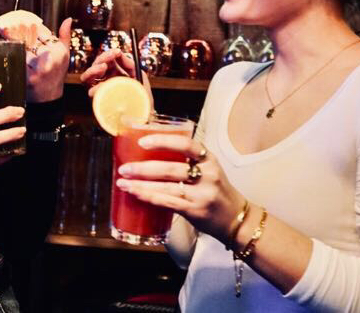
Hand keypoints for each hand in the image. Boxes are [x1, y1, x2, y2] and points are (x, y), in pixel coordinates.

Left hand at [0, 10, 71, 102]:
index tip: (21, 20)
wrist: (49, 98)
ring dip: (12, 39)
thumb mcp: (64, 56)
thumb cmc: (56, 75)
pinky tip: (4, 47)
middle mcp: (51, 58)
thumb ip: (65, 36)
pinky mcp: (29, 77)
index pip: (43, 32)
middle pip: (32, 38)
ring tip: (5, 31)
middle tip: (9, 24)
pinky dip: (11, 53)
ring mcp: (39, 68)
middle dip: (19, 30)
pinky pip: (18, 61)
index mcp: (59, 51)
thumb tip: (68, 19)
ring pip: (23, 48)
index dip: (31, 25)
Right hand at [80, 49, 152, 106]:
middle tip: (110, 58)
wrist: (144, 117)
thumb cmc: (143, 98)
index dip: (110, 54)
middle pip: (97, 64)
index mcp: (117, 72)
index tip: (117, 52)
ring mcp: (102, 89)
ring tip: (102, 68)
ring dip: (93, 70)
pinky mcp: (99, 100)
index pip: (108, 59)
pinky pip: (90, 91)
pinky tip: (98, 85)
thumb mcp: (139, 76)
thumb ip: (130, 64)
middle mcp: (107, 79)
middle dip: (102, 58)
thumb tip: (120, 53)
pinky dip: (93, 86)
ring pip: (89, 76)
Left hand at [115, 134, 245, 243]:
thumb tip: (150, 156)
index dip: (163, 141)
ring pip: (167, 187)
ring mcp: (202, 194)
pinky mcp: (196, 210)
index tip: (142, 142)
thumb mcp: (208, 170)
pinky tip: (137, 194)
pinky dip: (150, 197)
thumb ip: (186, 162)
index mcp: (209, 159)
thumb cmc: (216, 191)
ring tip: (124, 183)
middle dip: (143, 168)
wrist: (236, 219)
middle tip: (125, 168)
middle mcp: (208, 174)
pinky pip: (168, 202)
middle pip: (171, 168)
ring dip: (141, 185)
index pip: (186, 144)